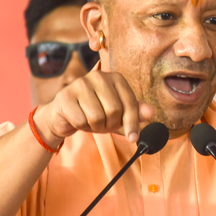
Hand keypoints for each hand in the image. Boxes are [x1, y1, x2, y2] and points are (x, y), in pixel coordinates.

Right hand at [38, 70, 153, 143]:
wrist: (64, 114)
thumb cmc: (95, 112)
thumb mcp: (118, 114)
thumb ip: (135, 112)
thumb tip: (151, 112)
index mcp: (116, 78)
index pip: (130, 103)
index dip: (133, 124)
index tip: (133, 138)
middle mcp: (98, 76)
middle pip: (114, 111)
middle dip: (110, 125)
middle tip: (104, 124)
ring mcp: (80, 84)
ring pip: (97, 117)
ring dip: (96, 127)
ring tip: (91, 121)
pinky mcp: (65, 96)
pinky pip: (81, 121)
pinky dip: (82, 126)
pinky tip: (78, 119)